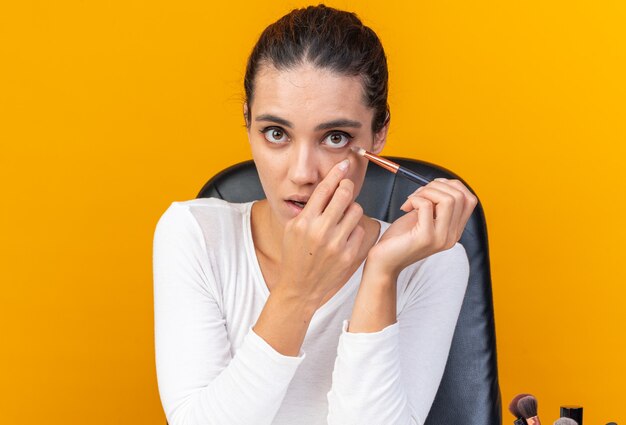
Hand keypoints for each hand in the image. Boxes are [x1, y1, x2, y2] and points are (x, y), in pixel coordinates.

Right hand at [277, 160, 372, 305]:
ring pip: (356, 210)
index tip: (345, 163)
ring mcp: (336, 244)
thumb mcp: (293, 228)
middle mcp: (320, 231)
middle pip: (344, 194)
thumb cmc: (295, 254)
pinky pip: (359, 229)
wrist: (300, 287)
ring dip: (352, 208)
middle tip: (345, 187)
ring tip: (343, 216)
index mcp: (304, 221)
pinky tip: (344, 234)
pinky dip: (354, 228)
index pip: (324, 188)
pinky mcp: (349, 255)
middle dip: (347, 186)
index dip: (336, 173)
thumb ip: (309, 208)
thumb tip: (328, 185)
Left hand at [366, 178, 477, 276]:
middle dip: (436, 186)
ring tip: (411, 200)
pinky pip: (425, 205)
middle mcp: (452, 236)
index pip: (469, 200)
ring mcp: (441, 238)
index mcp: (454, 231)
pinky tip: (405, 207)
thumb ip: (434, 204)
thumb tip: (439, 183)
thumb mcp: (422, 218)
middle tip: (417, 194)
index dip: (452, 185)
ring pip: (448, 199)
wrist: (384, 262)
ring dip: (426, 191)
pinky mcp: (425, 237)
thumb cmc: (400, 238)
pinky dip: (414, 199)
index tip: (432, 187)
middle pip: (459, 196)